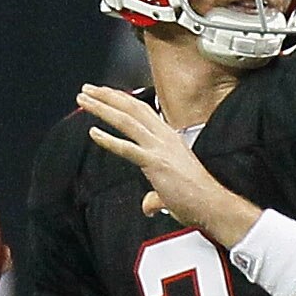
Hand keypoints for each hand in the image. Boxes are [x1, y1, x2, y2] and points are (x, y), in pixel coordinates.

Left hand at [76, 85, 260, 247]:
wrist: (212, 205)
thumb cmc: (196, 198)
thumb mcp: (170, 191)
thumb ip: (155, 196)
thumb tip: (148, 207)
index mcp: (169, 137)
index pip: (141, 111)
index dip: (121, 100)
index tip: (104, 93)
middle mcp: (164, 136)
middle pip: (132, 108)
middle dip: (107, 96)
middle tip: (86, 89)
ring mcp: (160, 148)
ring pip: (127, 121)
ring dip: (102, 108)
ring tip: (83, 100)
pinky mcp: (155, 163)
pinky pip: (128, 149)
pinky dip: (109, 140)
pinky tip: (93, 132)